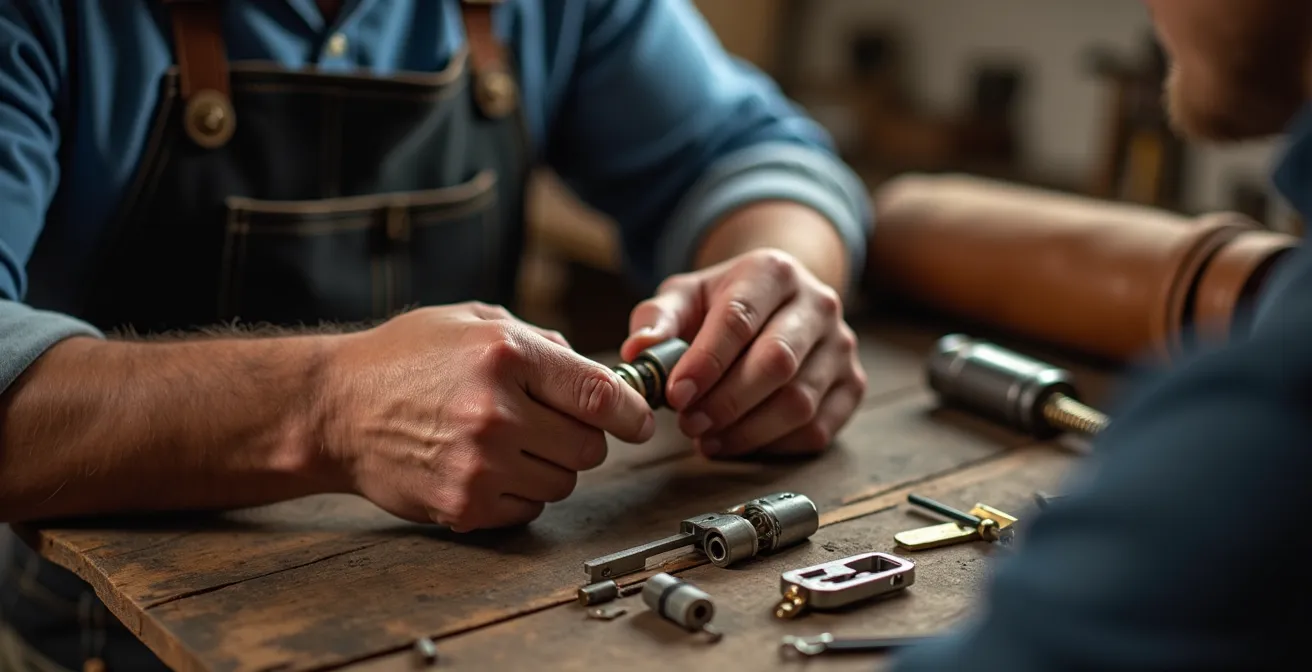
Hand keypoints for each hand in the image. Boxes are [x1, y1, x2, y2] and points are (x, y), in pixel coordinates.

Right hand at [320, 303, 654, 530]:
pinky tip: (489, 467)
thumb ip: (539, 341)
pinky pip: (528, 508)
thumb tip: (599, 374)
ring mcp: (480, 464)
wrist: (333, 409)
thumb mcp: (471, 322)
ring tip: (510, 444)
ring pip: (563, 482)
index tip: (639, 420)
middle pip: (589, 446)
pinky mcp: (465, 504)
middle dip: (581, 437)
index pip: (599, 396)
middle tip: (551, 425)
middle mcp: (496, 411)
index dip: (631, 412)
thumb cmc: (402, 359)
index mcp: (504, 356)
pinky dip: (520, 493)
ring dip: (550, 467)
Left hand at [622, 249, 865, 457]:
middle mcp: (818, 304)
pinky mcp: (852, 384)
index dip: (705, 362)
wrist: (776, 301)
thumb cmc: (721, 304)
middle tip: (688, 424)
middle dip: (726, 402)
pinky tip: (737, 442)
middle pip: (777, 363)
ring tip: (705, 439)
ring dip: (746, 430)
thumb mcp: (685, 297)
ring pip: (799, 402)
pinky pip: (818, 429)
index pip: (740, 319)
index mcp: (773, 271)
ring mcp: (841, 346)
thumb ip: (658, 319)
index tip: (675, 394)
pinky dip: (773, 446)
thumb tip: (639, 351)